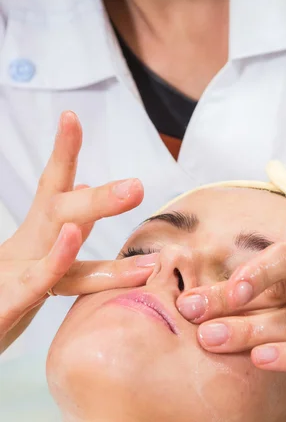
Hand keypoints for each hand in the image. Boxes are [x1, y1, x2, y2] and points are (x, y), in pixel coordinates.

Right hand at [0, 111, 154, 352]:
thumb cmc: (15, 287)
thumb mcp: (44, 252)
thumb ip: (71, 222)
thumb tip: (89, 185)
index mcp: (38, 234)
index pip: (55, 188)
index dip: (63, 153)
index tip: (71, 117)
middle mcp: (27, 248)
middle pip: (60, 215)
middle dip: (98, 201)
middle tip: (136, 188)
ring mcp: (15, 274)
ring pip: (53, 251)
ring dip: (77, 231)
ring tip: (111, 208)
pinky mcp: (7, 304)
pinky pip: (34, 286)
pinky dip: (52, 263)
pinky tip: (69, 239)